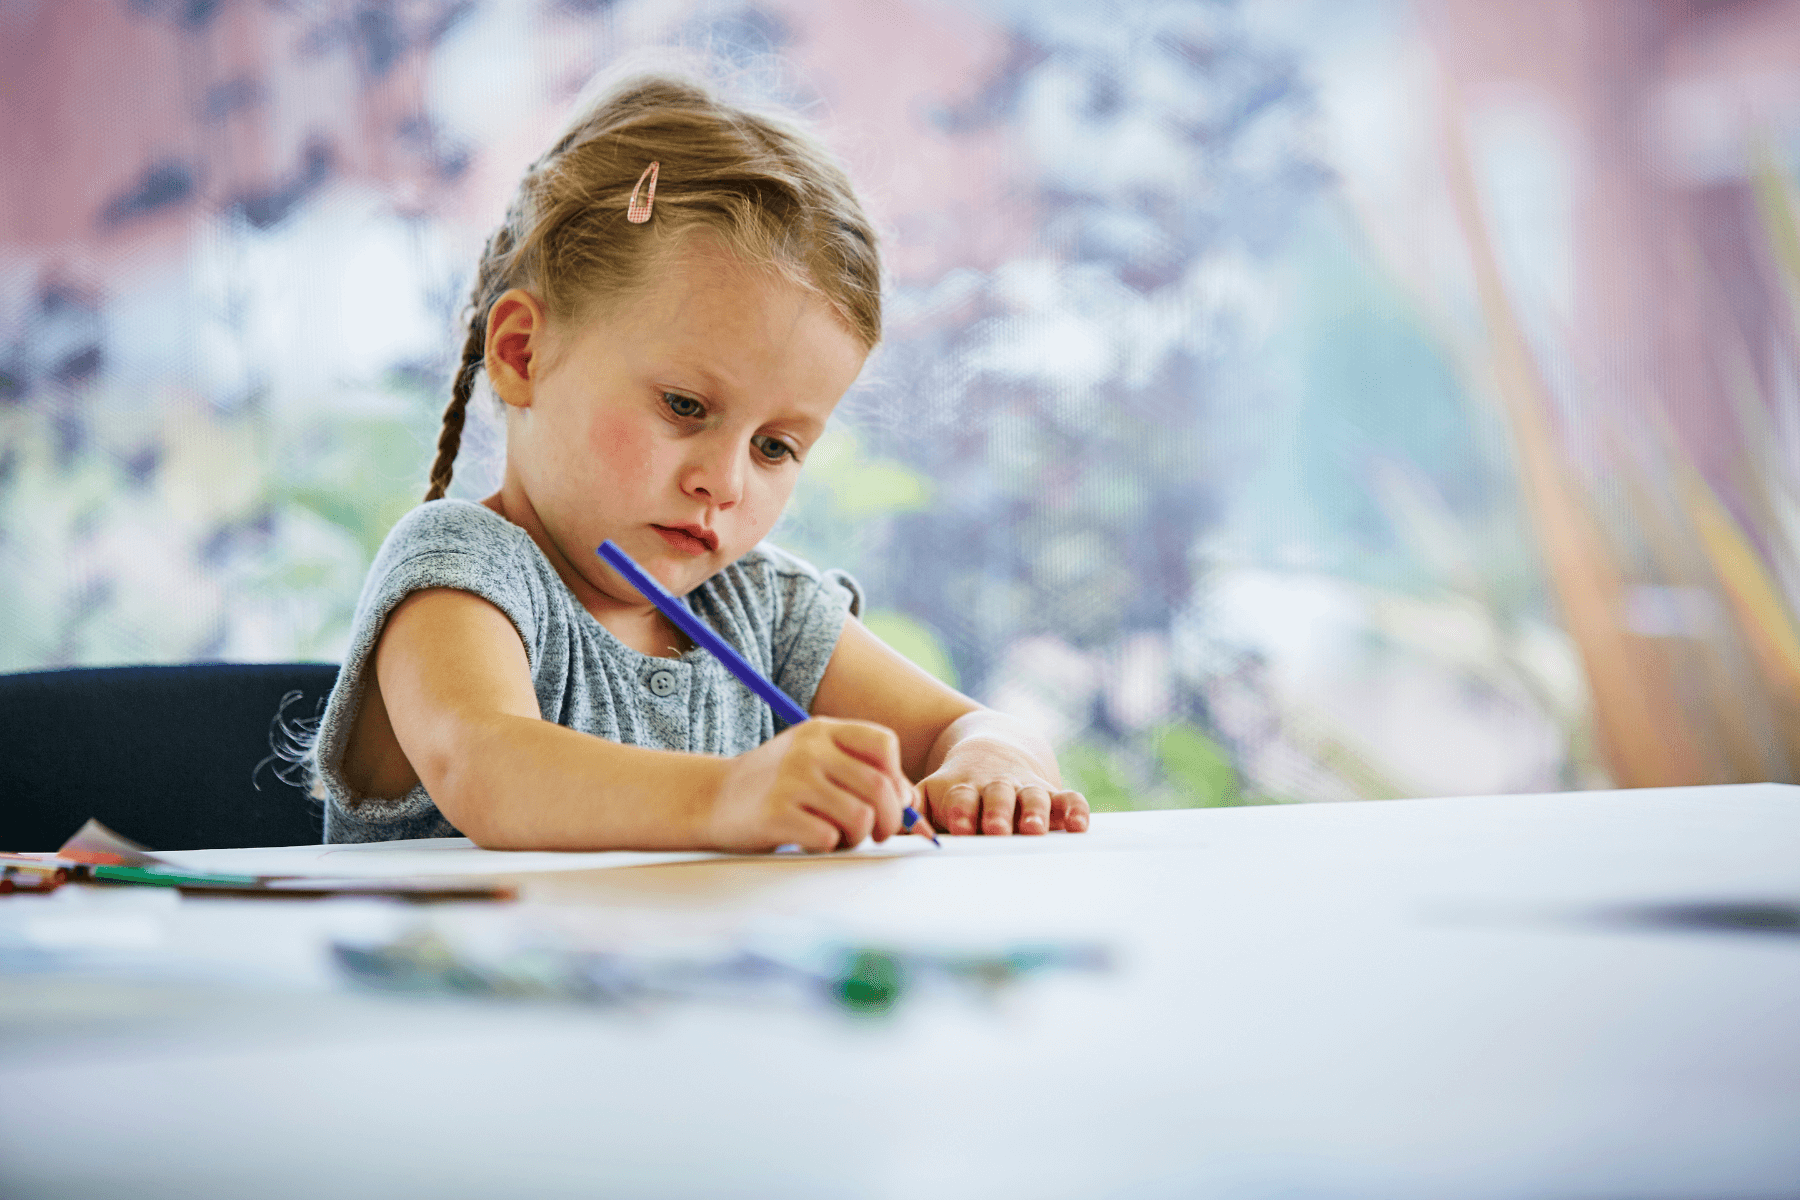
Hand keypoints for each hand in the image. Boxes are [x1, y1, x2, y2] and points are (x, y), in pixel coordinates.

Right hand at [709, 719, 909, 852]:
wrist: (709, 798)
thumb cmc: (774, 785)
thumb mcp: (813, 760)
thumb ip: (859, 774)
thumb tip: (912, 808)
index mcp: (822, 730)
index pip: (884, 744)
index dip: (897, 779)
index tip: (889, 801)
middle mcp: (809, 750)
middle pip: (880, 787)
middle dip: (891, 820)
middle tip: (878, 835)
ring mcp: (792, 780)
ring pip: (860, 817)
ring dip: (858, 838)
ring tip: (838, 837)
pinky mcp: (776, 814)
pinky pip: (828, 839)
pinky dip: (828, 848)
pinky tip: (809, 841)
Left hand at [915, 738, 1089, 835]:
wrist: (993, 749)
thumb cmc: (957, 787)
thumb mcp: (932, 791)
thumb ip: (913, 810)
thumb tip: (891, 825)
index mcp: (962, 788)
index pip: (961, 797)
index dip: (962, 810)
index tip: (960, 826)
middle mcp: (995, 786)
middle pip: (997, 796)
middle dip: (997, 812)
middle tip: (996, 829)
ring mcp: (1025, 788)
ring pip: (1033, 797)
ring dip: (1034, 812)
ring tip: (1034, 829)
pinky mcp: (1052, 793)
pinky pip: (1068, 799)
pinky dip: (1075, 810)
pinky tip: (1078, 826)